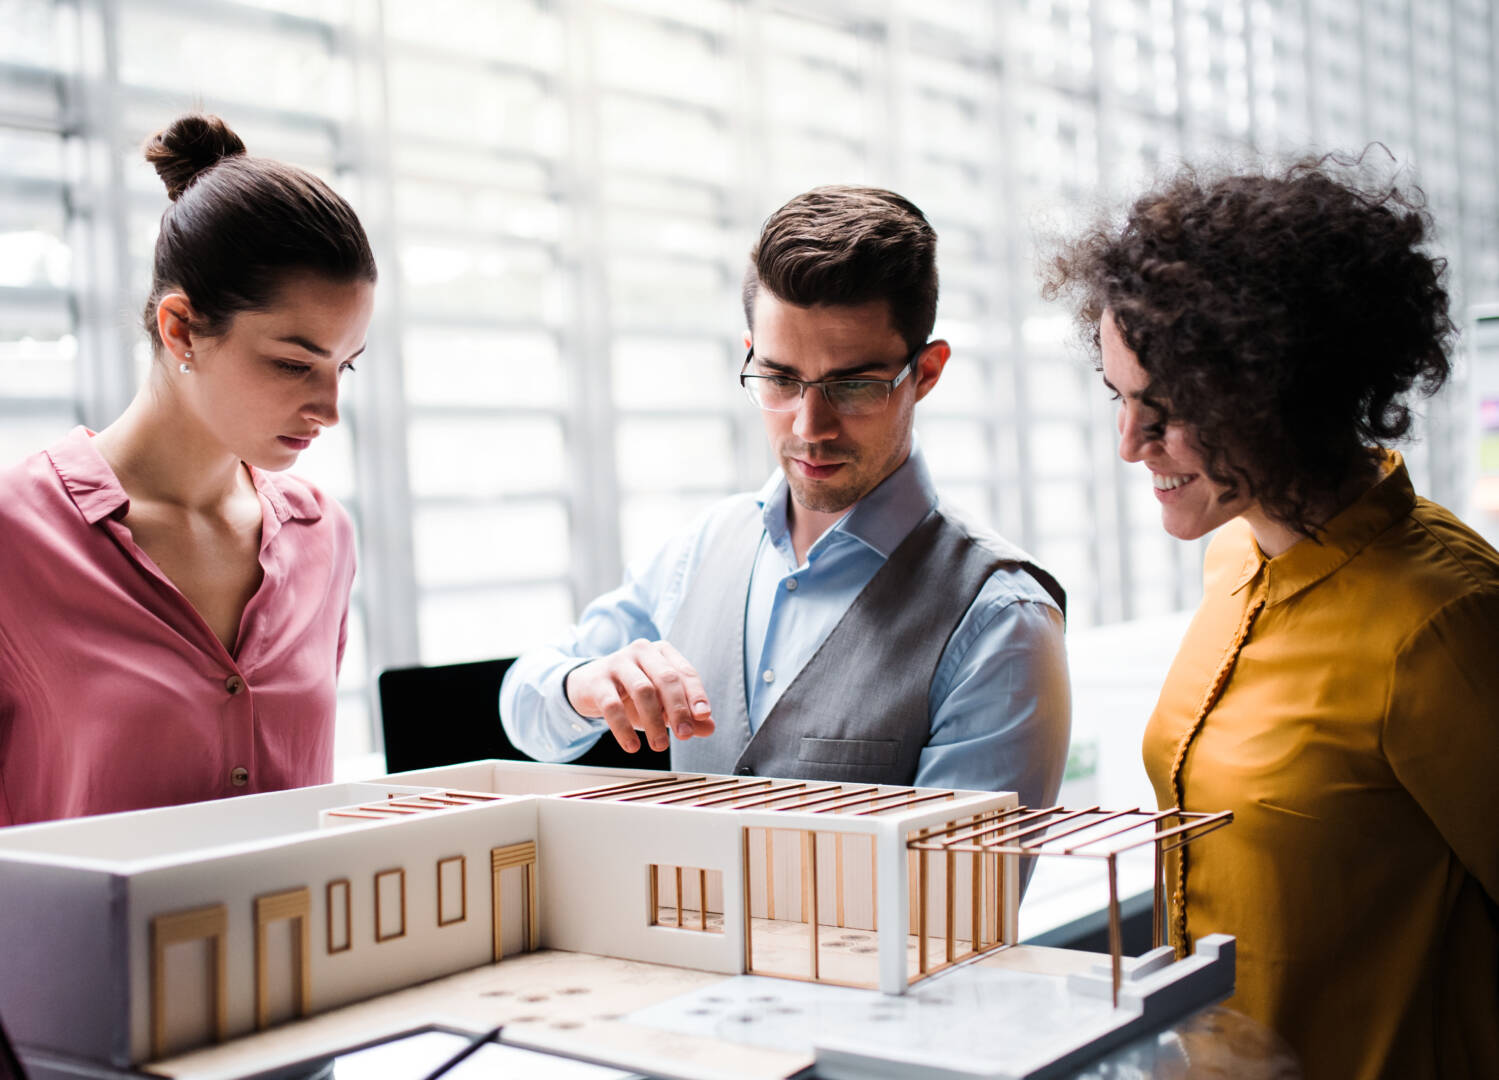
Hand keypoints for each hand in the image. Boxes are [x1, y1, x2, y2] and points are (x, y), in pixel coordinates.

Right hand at [564, 639, 714, 752]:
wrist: (588, 687)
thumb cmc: (630, 693)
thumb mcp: (660, 703)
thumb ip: (686, 714)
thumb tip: (709, 727)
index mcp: (662, 652)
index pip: (684, 672)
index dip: (696, 694)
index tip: (703, 715)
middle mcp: (641, 651)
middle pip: (666, 678)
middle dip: (678, 708)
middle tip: (685, 735)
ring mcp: (618, 663)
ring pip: (642, 690)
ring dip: (654, 721)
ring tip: (660, 746)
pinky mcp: (597, 680)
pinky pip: (612, 705)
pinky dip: (624, 728)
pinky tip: (632, 746)